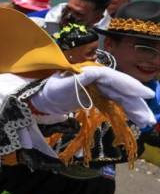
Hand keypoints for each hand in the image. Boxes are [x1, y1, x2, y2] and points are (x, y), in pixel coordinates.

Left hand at [31, 66, 154, 126]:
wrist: (44, 98)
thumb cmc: (51, 91)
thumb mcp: (62, 86)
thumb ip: (79, 80)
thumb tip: (95, 73)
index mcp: (91, 71)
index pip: (114, 77)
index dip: (129, 85)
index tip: (145, 94)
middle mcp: (99, 76)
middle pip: (121, 88)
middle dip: (136, 102)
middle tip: (149, 118)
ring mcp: (101, 86)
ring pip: (122, 96)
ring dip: (135, 108)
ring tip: (147, 122)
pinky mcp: (100, 95)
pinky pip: (117, 101)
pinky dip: (127, 109)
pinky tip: (137, 119)